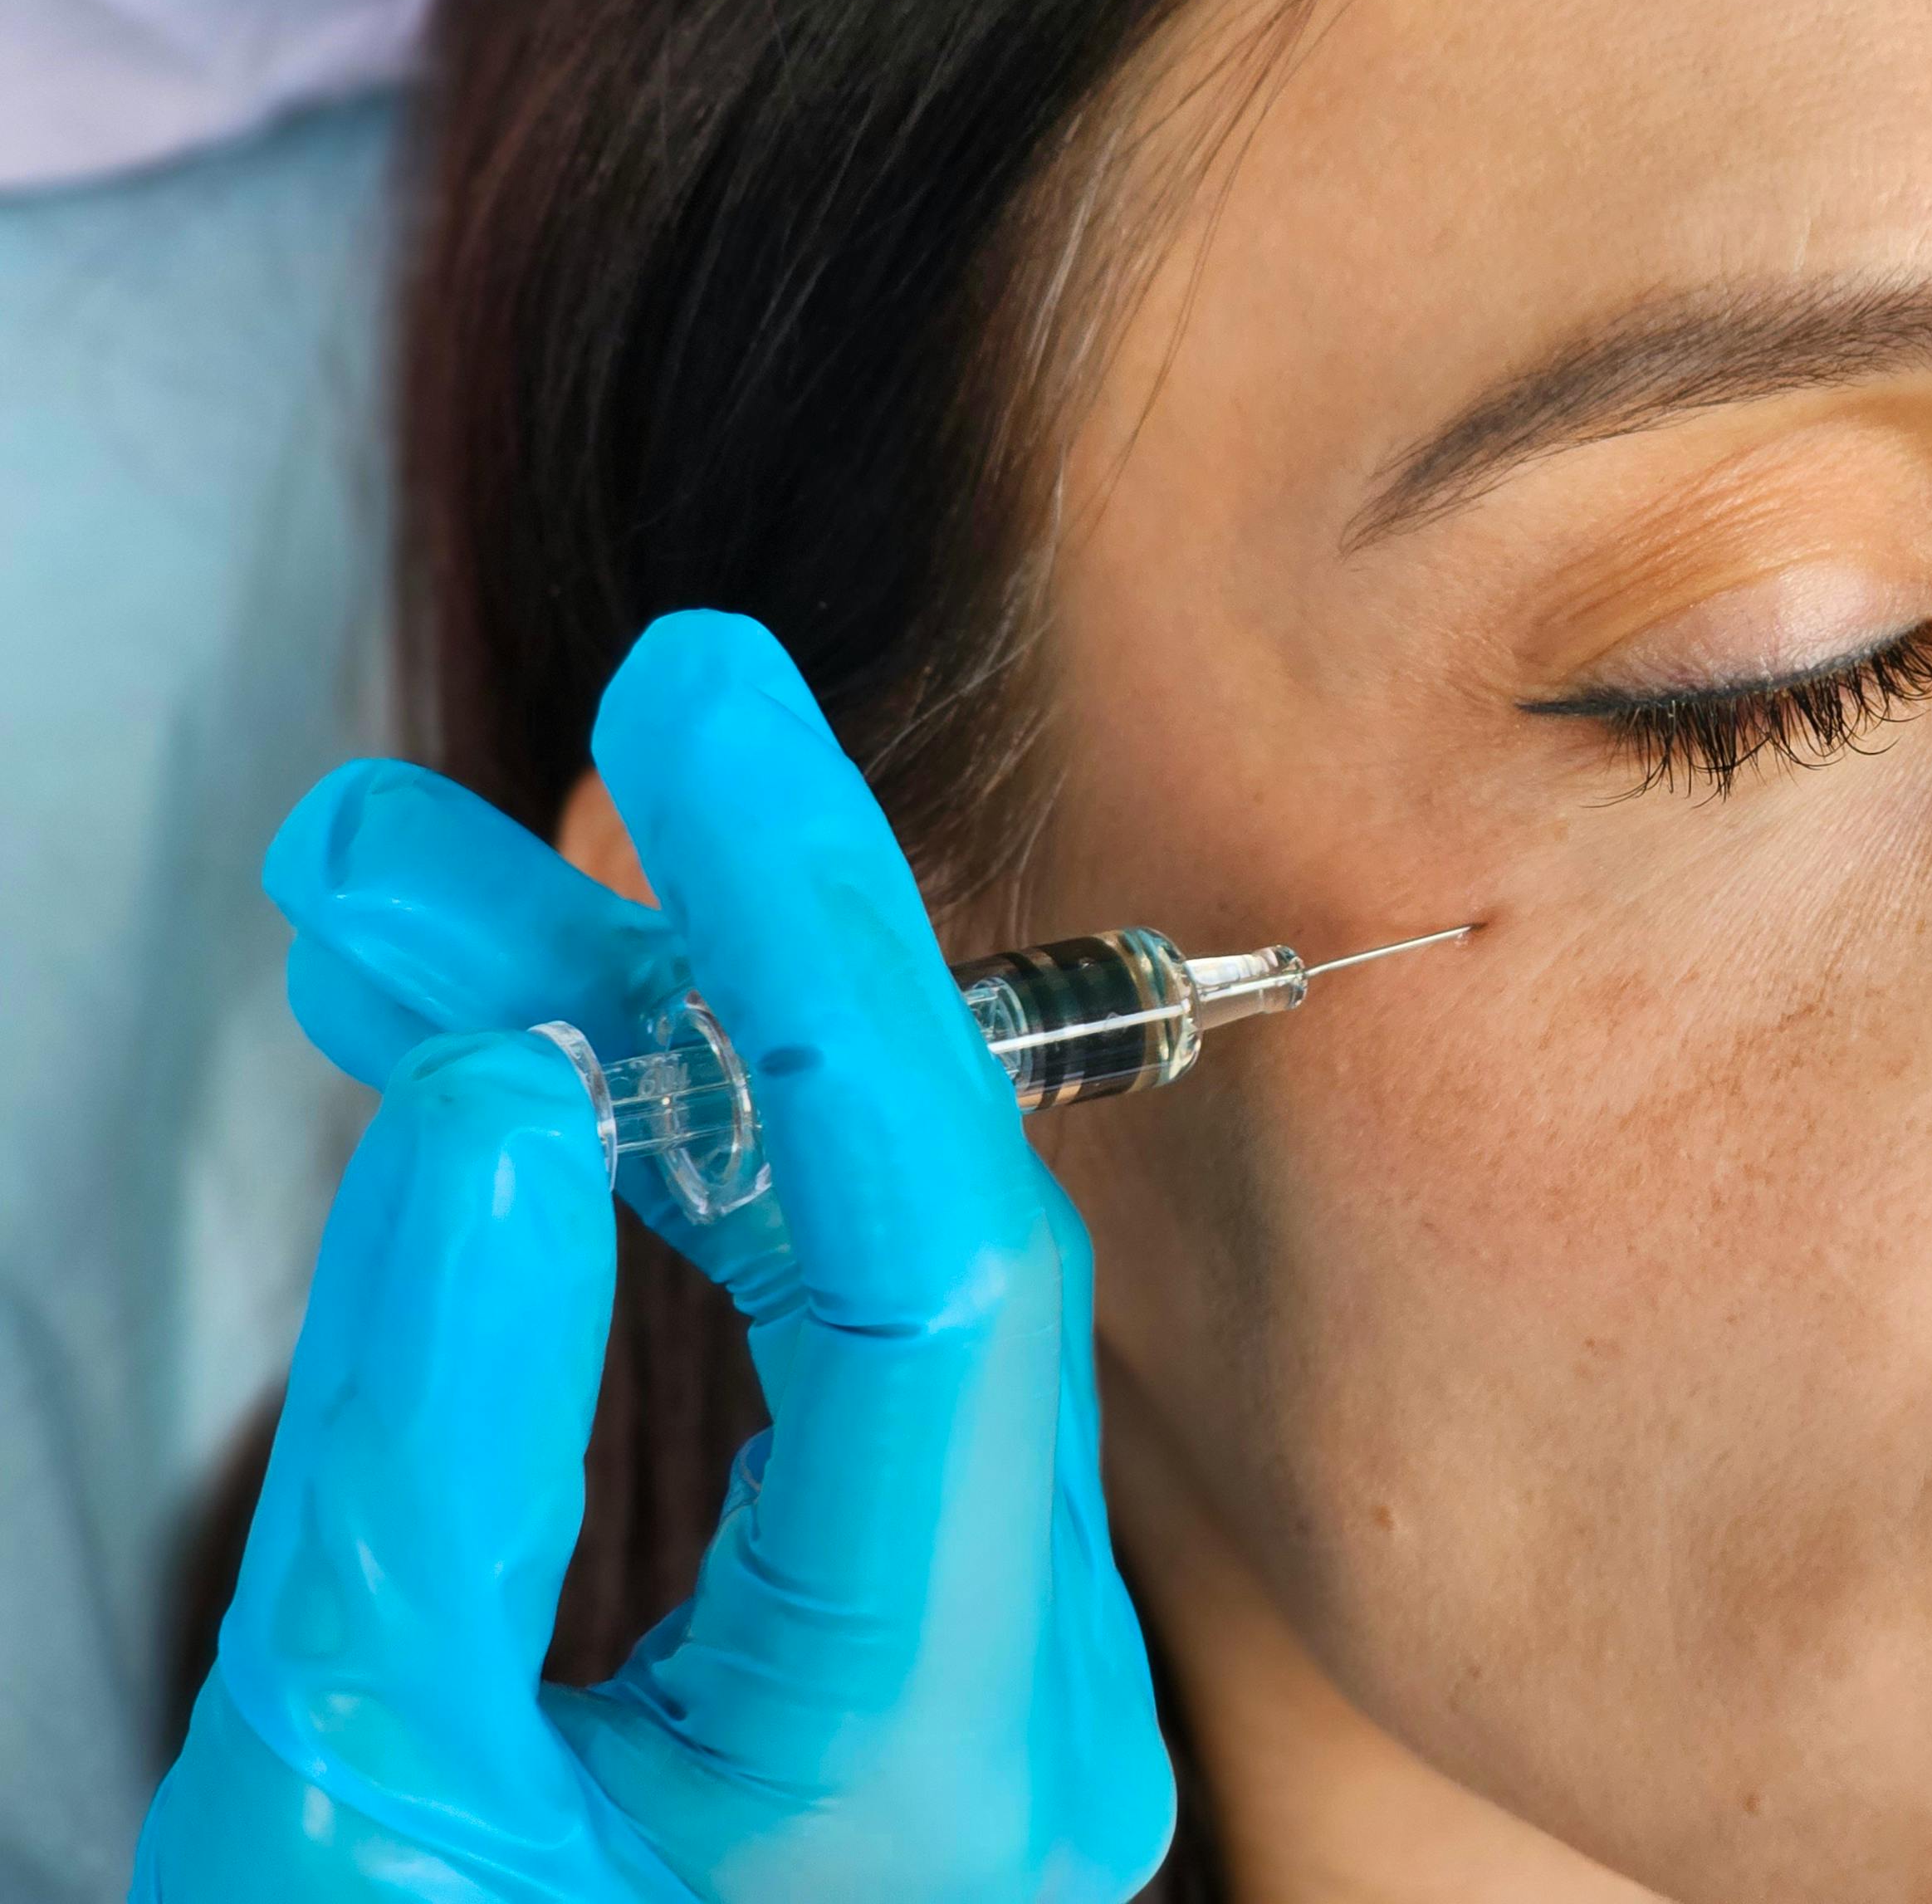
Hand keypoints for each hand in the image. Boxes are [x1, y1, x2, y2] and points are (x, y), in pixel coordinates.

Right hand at [136, 611, 1173, 1900]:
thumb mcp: (347, 1799)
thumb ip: (432, 1444)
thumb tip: (503, 1089)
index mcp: (941, 1750)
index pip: (940, 1247)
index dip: (824, 944)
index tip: (708, 707)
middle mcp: (1013, 1693)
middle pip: (888, 1227)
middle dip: (647, 997)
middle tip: (403, 845)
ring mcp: (967, 1670)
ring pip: (839, 1267)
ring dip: (620, 1084)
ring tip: (384, 924)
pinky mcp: (885, 1649)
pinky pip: (808, 1363)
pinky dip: (655, 1214)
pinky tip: (504, 1091)